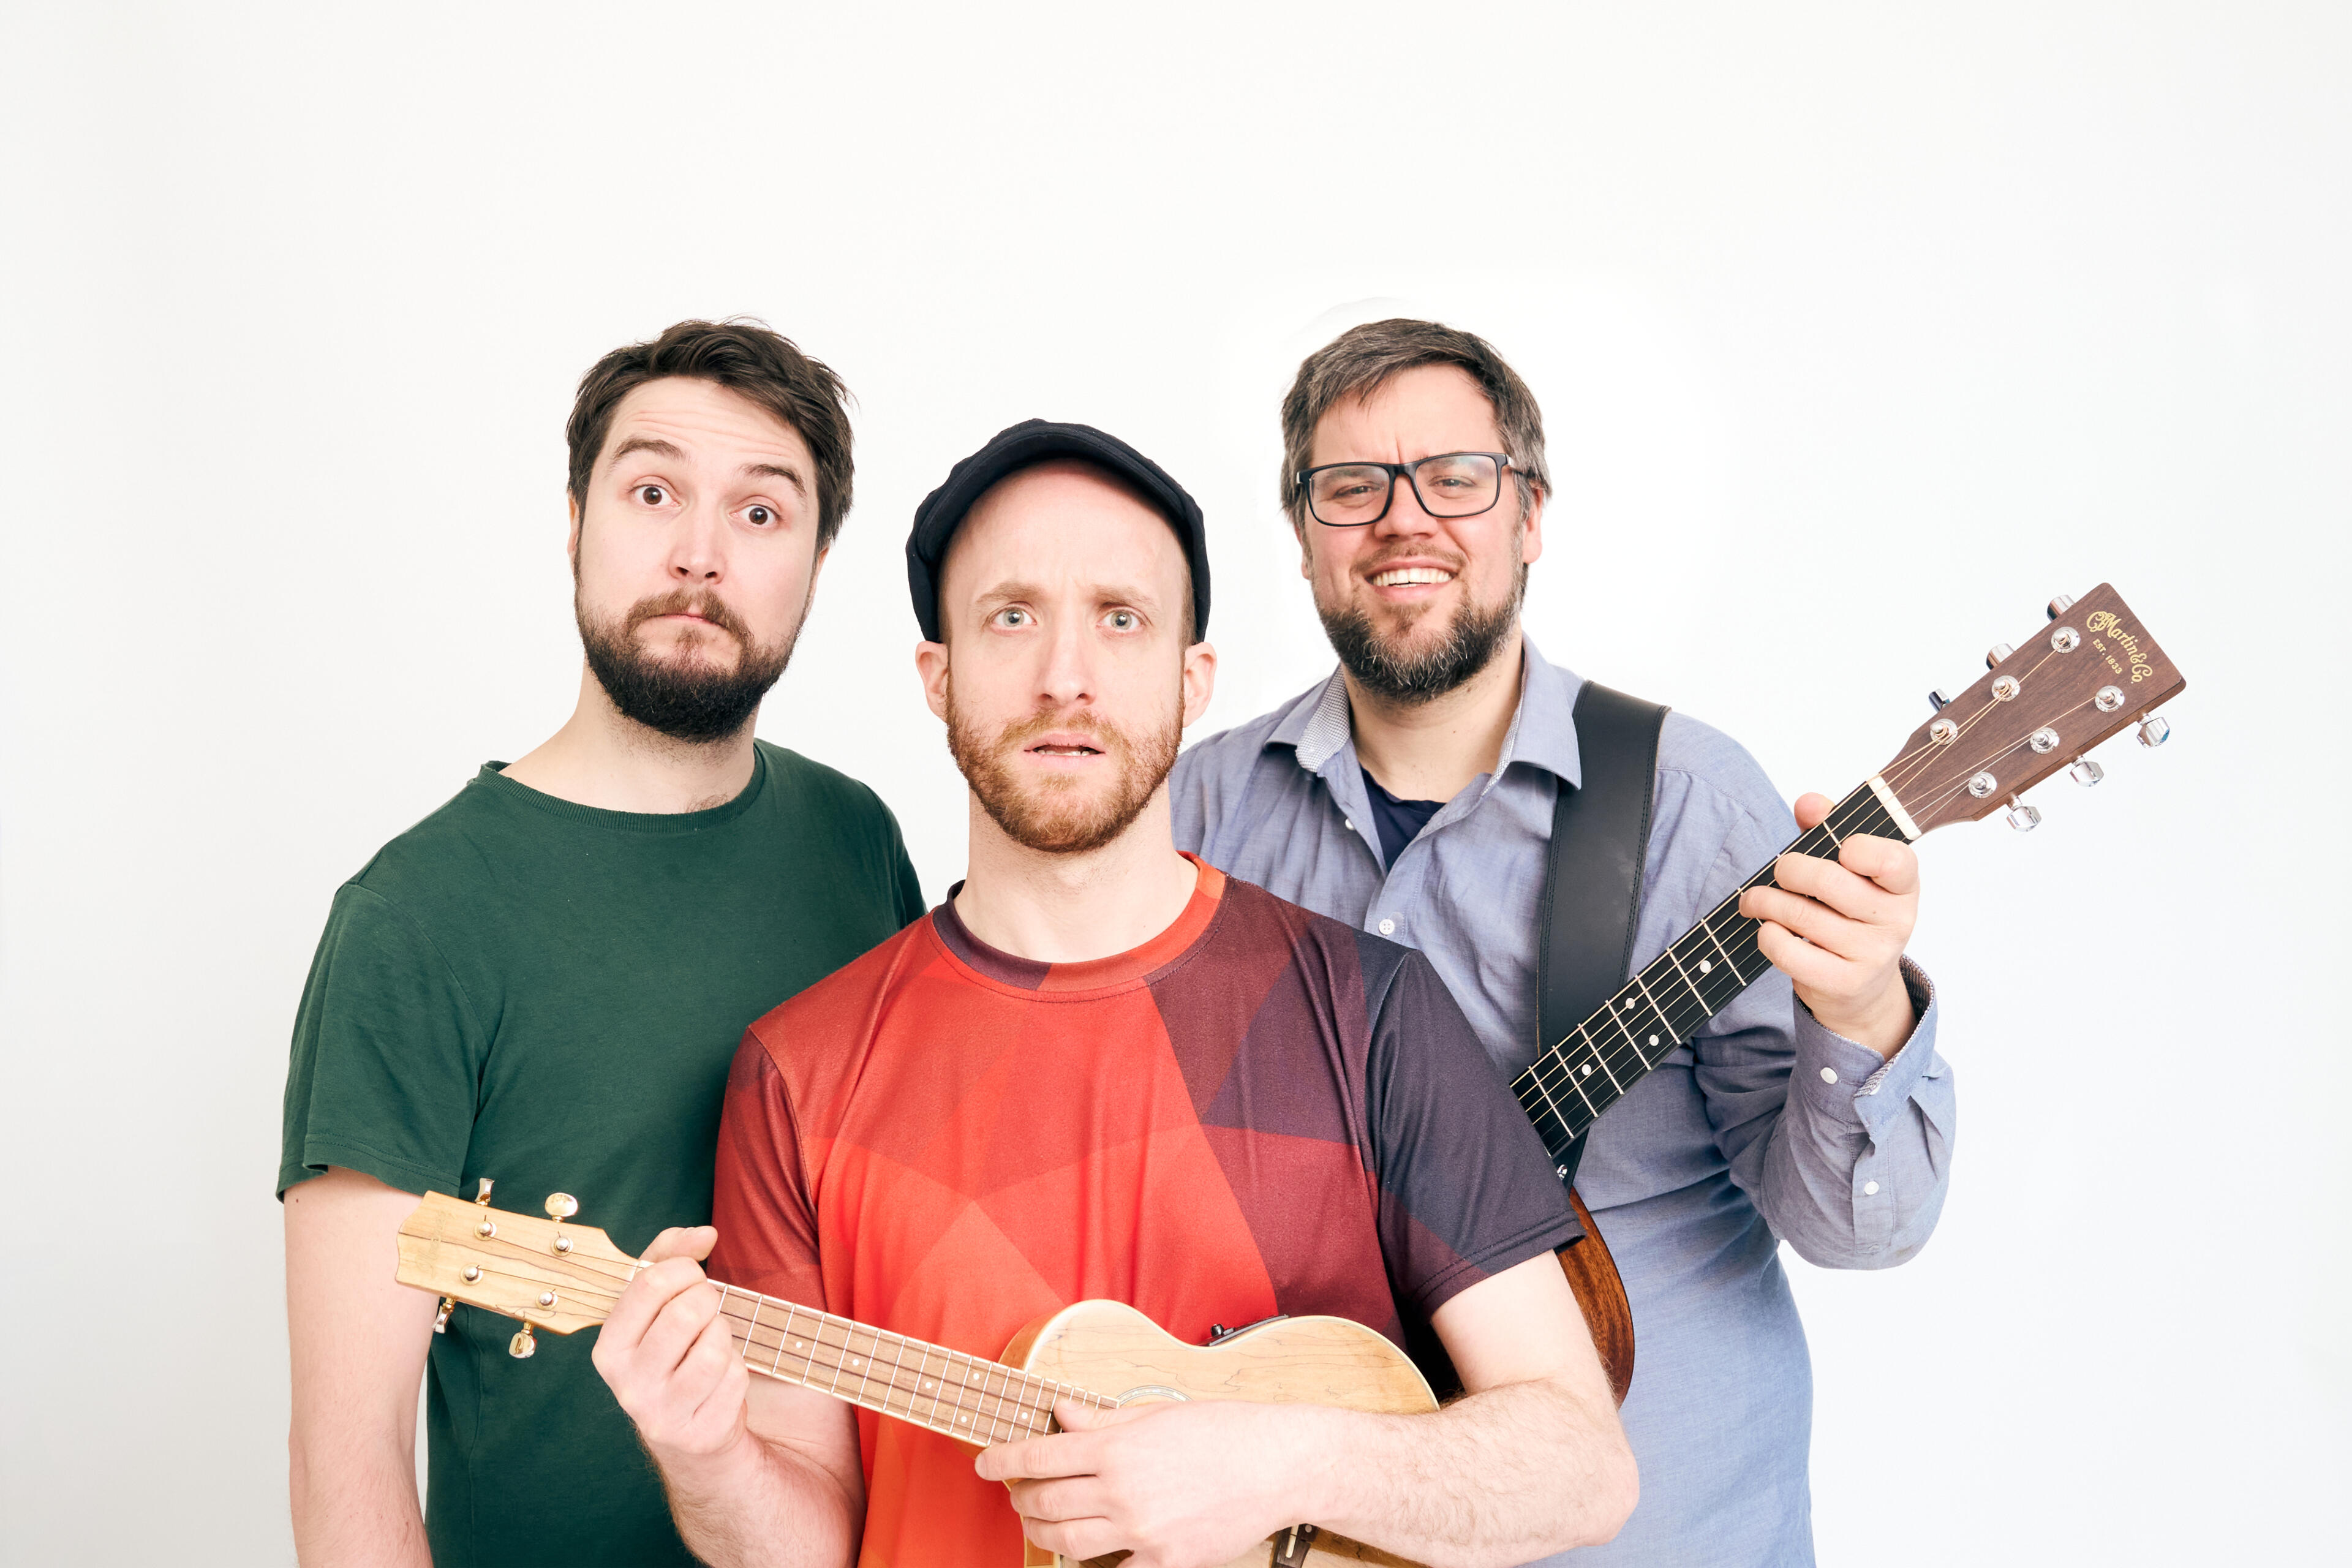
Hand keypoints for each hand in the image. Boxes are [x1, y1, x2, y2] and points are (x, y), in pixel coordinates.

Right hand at [590, 1226, 750, 1466]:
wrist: (685, 1432)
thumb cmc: (671, 1351)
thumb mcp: (656, 1304)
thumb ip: (671, 1256)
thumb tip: (705, 1233)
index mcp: (609, 1349)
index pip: (650, 1285)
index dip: (684, 1268)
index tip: (692, 1275)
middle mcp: (627, 1385)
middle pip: (686, 1313)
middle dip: (707, 1299)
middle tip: (705, 1307)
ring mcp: (662, 1414)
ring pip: (714, 1347)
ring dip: (723, 1334)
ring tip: (710, 1342)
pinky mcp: (699, 1432)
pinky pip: (735, 1377)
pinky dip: (736, 1367)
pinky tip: (718, 1377)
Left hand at [975, 1397, 1310, 1567]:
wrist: (1278, 1467)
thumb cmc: (1223, 1431)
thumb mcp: (1157, 1413)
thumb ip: (1102, 1420)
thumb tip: (1060, 1414)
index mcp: (1116, 1448)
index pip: (1039, 1456)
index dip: (1002, 1461)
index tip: (984, 1464)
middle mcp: (1121, 1493)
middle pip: (1044, 1503)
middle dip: (1020, 1497)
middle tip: (1016, 1491)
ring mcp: (1141, 1534)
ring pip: (1065, 1542)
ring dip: (1041, 1531)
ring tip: (1040, 1520)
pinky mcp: (1164, 1562)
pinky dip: (1092, 1560)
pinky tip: (1088, 1548)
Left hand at [1738, 792, 1920, 1055]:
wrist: (1860, 987)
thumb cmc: (1848, 913)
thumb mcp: (1847, 869)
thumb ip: (1827, 828)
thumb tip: (1808, 802)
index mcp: (1903, 885)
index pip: (1892, 860)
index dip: (1858, 848)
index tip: (1839, 849)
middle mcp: (1897, 921)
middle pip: (1828, 881)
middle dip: (1789, 869)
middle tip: (1778, 871)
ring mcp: (1873, 955)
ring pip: (1801, 916)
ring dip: (1765, 901)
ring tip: (1754, 899)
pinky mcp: (1844, 983)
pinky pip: (1790, 953)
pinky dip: (1768, 936)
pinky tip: (1769, 929)